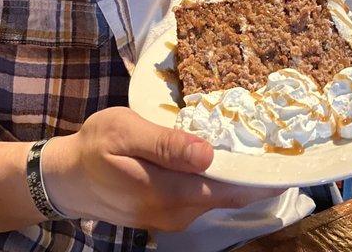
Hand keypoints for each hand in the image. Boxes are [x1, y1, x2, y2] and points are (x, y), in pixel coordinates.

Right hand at [42, 107, 280, 230]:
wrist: (67, 177)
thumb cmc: (94, 147)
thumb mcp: (124, 132)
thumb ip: (165, 145)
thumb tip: (208, 154)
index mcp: (166, 192)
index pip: (226, 189)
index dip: (257, 178)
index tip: (284, 159)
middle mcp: (174, 213)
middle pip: (225, 194)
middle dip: (251, 173)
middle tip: (273, 143)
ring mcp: (171, 218)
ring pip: (215, 197)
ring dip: (234, 176)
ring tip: (252, 146)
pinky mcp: (167, 214)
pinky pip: (201, 198)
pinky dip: (215, 181)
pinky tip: (220, 160)